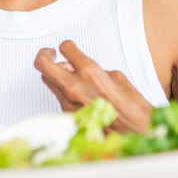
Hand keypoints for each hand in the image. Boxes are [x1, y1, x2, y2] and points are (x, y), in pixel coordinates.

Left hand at [33, 41, 152, 133]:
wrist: (135, 131)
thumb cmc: (131, 106)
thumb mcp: (116, 76)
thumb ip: (93, 68)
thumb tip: (79, 66)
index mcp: (89, 72)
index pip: (65, 49)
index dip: (66, 46)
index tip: (67, 47)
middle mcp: (75, 86)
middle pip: (42, 64)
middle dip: (45, 54)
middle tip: (51, 54)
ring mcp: (69, 101)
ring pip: (47, 79)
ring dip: (53, 72)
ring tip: (66, 72)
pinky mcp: (68, 113)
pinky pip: (57, 95)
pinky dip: (62, 89)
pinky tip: (75, 90)